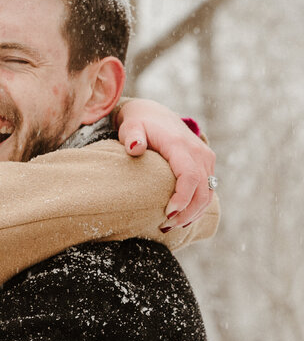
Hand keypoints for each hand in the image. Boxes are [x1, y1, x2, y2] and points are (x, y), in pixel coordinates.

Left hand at [116, 98, 215, 228]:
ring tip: (171, 226)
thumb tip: (134, 148)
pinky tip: (181, 218)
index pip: (190, 176)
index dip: (182, 199)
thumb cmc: (139, 124)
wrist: (155, 114)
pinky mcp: (206, 165)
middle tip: (165, 226)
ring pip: (208, 193)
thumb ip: (132, 137)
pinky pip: (207, 190)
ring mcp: (205, 159)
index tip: (167, 213)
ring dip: (193, 213)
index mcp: (180, 145)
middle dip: (187, 213)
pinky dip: (197, 206)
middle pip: (203, 190)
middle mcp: (199, 152)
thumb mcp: (131, 127)